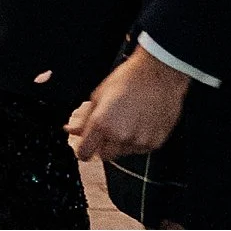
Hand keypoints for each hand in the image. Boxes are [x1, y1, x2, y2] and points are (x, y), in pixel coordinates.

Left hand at [68, 47, 189, 160]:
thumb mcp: (98, 96)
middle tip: (108, 128)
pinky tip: (140, 123)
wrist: (158, 75)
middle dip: (103, 146)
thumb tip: (71, 130)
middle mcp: (120, 136)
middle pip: (105, 156)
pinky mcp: (154, 143)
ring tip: (127, 120)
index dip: (83, 151)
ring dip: (121, 143)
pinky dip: (137, 141)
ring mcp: (139, 141)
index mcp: (102, 123)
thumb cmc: (127, 80)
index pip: (86, 153)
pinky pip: (140, 149)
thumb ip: (84, 119)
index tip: (84, 148)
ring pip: (123, 153)